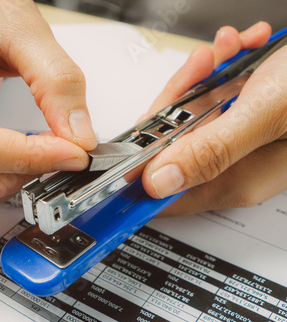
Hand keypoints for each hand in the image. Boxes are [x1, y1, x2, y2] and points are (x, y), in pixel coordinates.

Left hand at [141, 22, 286, 215]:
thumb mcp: (265, 114)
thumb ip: (211, 150)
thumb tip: (158, 183)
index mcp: (236, 180)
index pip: (165, 192)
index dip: (141, 164)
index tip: (133, 136)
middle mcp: (235, 167)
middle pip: (171, 146)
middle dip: (175, 103)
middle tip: (197, 71)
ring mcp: (239, 143)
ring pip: (189, 117)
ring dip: (200, 80)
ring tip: (224, 53)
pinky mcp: (244, 121)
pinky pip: (211, 101)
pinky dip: (218, 71)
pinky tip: (236, 51)